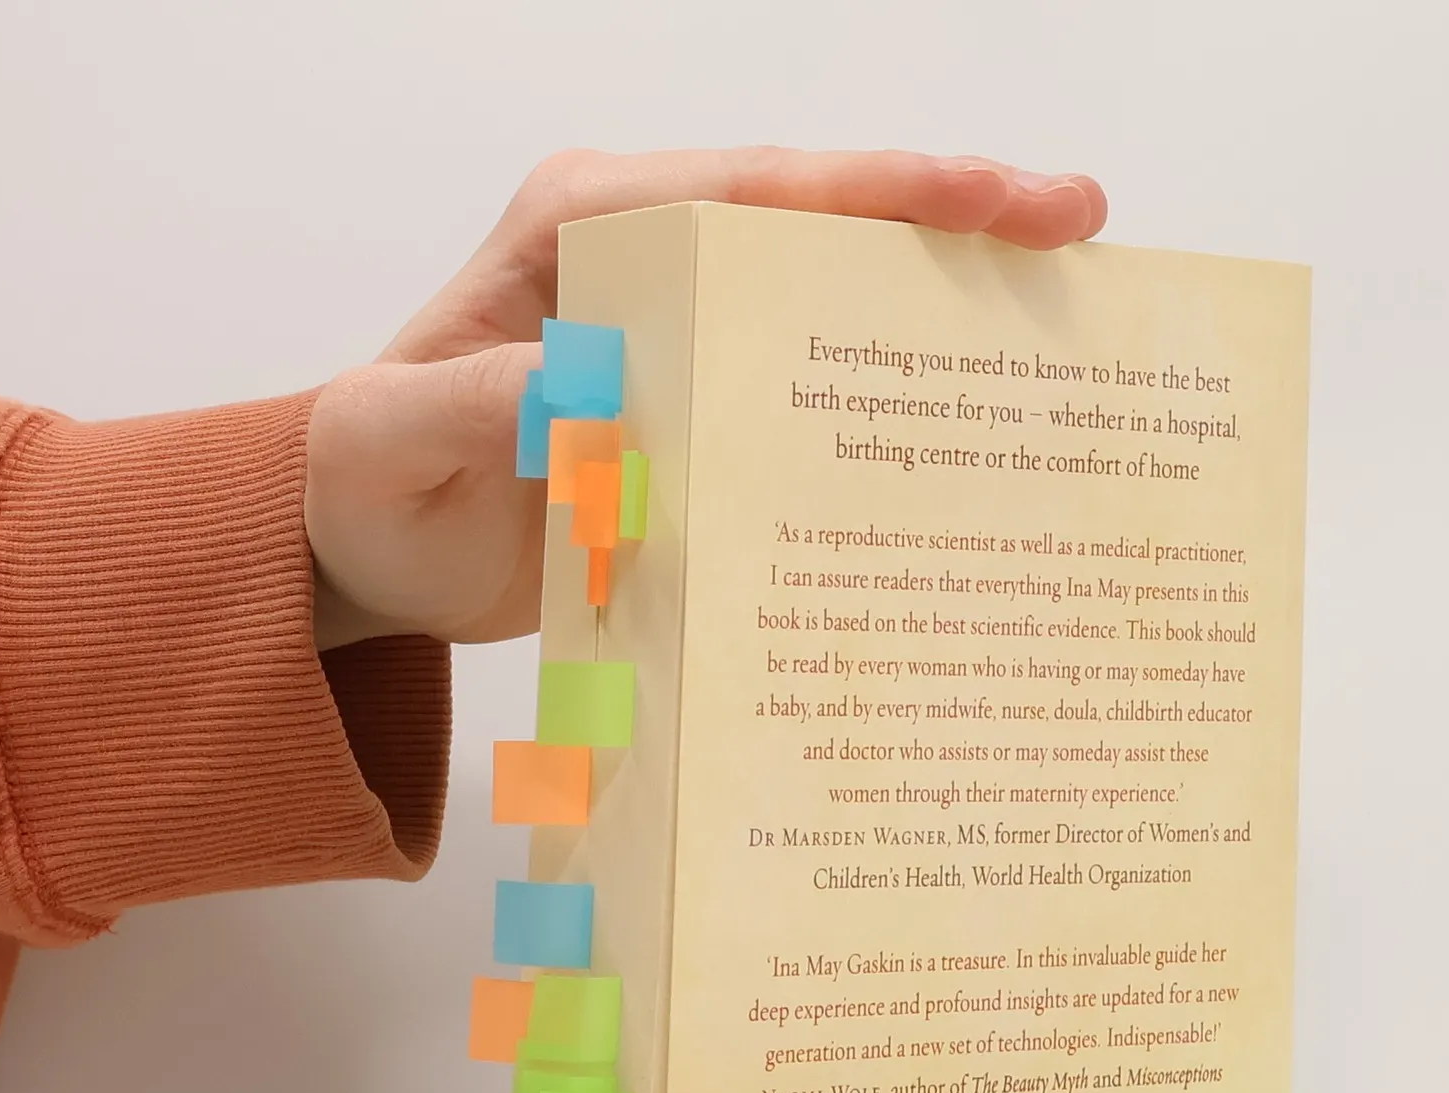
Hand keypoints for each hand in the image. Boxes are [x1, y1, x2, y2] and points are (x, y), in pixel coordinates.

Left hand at [304, 148, 1106, 649]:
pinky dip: (893, 374)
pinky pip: (811, 367)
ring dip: (946, 290)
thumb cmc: (370, 488)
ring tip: (1069, 306)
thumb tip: (594, 394)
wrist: (371, 546)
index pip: (750, 190)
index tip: (995, 204)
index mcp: (581, 228)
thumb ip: (476, 410)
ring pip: (831, 282)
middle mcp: (645, 252)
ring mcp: (681, 320)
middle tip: (1078, 228)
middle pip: (820, 216)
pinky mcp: (701, 391)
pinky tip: (975, 407)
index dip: (878, 194)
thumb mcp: (391, 448)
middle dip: (951, 216)